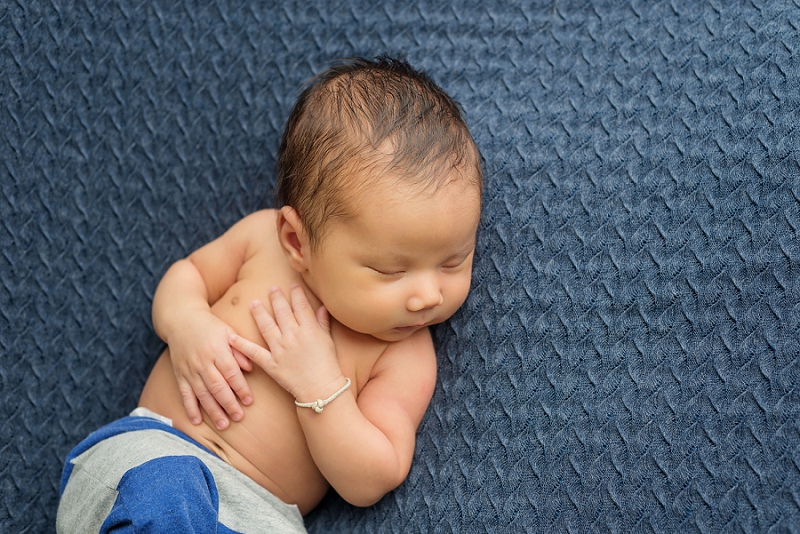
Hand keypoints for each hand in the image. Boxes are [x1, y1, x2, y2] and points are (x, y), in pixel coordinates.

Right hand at [167, 312, 253, 428]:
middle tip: (239, 417)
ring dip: (213, 411)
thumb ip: (240, 350)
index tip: (249, 400)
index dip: (240, 388)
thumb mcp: (228, 332)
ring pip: (202, 394)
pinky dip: (190, 408)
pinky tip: (197, 421)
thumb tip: (251, 368)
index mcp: (217, 350)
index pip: (231, 372)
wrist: (181, 320)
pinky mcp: (180, 374)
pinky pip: (185, 394)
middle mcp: (203, 362)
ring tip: (224, 425)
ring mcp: (190, 369)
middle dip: (228, 404)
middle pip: (217, 386)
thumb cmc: (210, 326)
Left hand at [230, 284, 343, 402]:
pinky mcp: (271, 364)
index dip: (296, 294)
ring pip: (266, 326)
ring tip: (253, 303)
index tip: (293, 285)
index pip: (301, 305)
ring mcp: (280, 349)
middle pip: (282, 311)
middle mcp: (293, 336)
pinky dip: (242, 345)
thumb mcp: (328, 341)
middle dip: (276, 298)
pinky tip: (232, 337)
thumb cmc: (328, 365)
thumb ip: (323, 323)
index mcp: (309, 329)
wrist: (321, 389)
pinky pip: (254, 352)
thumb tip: (322, 307)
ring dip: (259, 313)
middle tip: (271, 288)